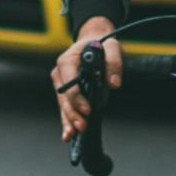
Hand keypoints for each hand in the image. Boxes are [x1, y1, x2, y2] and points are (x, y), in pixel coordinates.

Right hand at [51, 17, 120, 141]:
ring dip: (68, 120)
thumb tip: (115, 83)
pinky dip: (66, 120)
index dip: (78, 98)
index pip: (70, 83)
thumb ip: (114, 62)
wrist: (93, 40)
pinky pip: (65, 107)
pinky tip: (68, 134)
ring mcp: (61, 83)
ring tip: (72, 135)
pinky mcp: (65, 91)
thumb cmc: (101, 43)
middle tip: (83, 126)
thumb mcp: (112, 46)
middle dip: (73, 113)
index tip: (88, 109)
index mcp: (67, 60)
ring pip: (63, 105)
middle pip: (64, 97)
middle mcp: (60, 72)